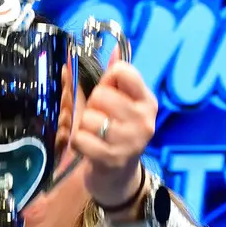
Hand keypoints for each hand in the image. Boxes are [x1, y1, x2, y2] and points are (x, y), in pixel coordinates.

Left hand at [70, 60, 156, 210]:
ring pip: (89, 118)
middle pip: (101, 95)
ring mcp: (130, 141)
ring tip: (94, 135)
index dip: (106, 80)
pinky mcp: (112, 159)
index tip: (109, 94)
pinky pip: (80, 138)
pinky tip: (88, 148)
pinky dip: (77, 142)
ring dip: (83, 127)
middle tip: (99, 120)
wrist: (118, 179)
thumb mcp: (121, 105)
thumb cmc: (116, 135)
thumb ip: (115, 78)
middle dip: (92, 106)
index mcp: (147, 101)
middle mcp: (144, 120)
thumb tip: (116, 46)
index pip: (123, 72)